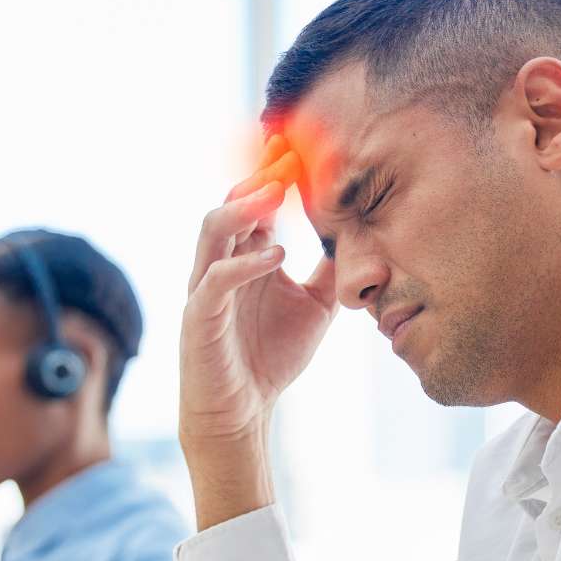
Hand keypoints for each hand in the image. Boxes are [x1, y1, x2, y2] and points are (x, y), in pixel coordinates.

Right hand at [180, 135, 337, 450]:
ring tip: (276, 189)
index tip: (300, 148)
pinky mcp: (199, 317)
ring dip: (244, 207)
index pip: (257, 204)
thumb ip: (330, 271)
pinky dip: (246, 263)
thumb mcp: (315, 307)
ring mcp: (206, 288)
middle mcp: (222, 264)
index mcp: (246, 257)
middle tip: (288, 154)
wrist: (241, 411)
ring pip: (213, 230)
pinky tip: (278, 255)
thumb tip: (361, 237)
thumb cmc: (271, 358)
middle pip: (233, 204)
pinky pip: (216, 279)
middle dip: (259, 177)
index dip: (275, 175)